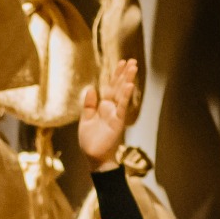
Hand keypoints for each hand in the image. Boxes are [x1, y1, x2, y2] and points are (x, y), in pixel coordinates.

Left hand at [76, 57, 139, 171]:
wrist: (94, 158)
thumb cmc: (90, 141)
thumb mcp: (85, 120)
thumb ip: (89, 105)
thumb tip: (91, 89)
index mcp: (103, 107)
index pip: (110, 88)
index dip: (115, 75)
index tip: (121, 63)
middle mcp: (111, 109)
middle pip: (118, 87)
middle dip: (124, 74)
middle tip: (132, 61)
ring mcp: (115, 114)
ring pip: (122, 94)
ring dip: (127, 80)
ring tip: (133, 67)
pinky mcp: (117, 122)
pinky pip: (122, 107)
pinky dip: (125, 96)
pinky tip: (129, 85)